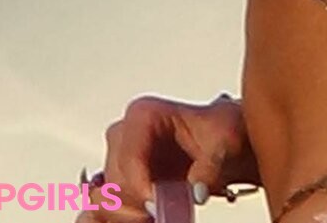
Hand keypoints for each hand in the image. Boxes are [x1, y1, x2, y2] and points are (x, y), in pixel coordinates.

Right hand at [76, 93, 259, 222]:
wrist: (224, 146)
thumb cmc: (221, 133)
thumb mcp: (225, 143)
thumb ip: (209, 167)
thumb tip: (195, 191)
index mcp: (144, 115)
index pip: (128, 158)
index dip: (142, 187)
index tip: (159, 205)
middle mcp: (124, 134)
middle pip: (115, 181)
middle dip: (138, 204)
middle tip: (167, 212)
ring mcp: (118, 159)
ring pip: (104, 198)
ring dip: (129, 214)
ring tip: (161, 214)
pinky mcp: (118, 181)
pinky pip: (101, 207)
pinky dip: (119, 217)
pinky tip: (143, 218)